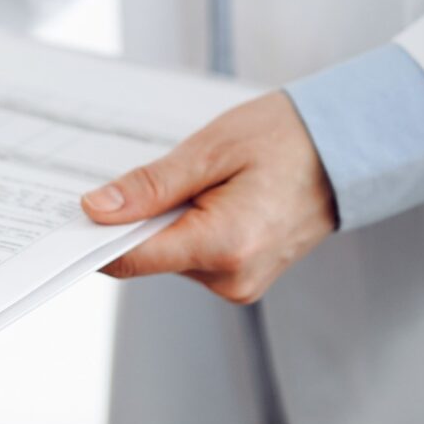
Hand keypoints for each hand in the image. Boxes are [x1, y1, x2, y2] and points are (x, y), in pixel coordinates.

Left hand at [81, 91, 336, 303]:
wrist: (350, 149)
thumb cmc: (288, 139)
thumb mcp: (210, 150)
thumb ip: (151, 185)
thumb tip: (97, 209)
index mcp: (223, 246)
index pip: (131, 258)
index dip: (95, 236)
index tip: (73, 210)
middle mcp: (231, 278)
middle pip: (148, 256)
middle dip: (136, 218)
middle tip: (145, 171)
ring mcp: (241, 283)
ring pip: (169, 255)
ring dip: (165, 219)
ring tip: (196, 178)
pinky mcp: (244, 277)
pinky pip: (194, 255)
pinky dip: (187, 227)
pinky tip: (206, 194)